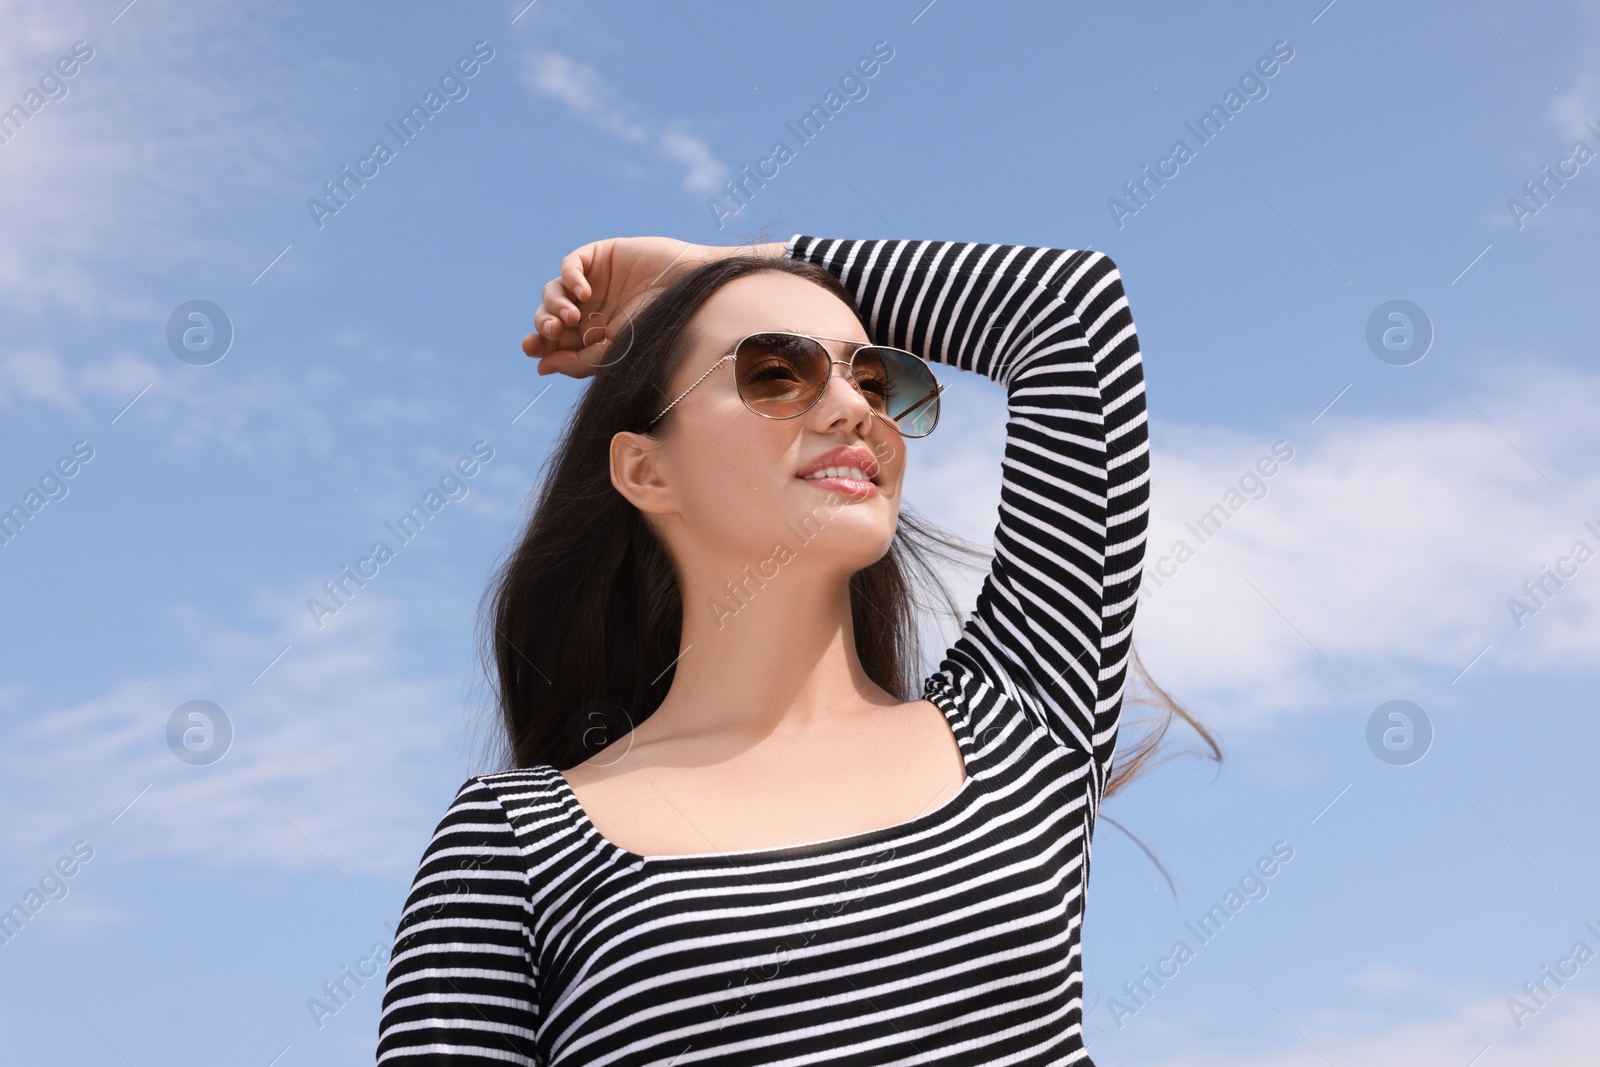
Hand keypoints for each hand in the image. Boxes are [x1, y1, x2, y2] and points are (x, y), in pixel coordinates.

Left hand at [522, 237, 711, 377]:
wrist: (690, 290)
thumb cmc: (659, 326)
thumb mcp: (616, 353)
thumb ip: (578, 363)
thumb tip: (541, 367)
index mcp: (593, 334)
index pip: (554, 340)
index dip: (539, 344)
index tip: (533, 349)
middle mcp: (590, 308)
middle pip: (548, 316)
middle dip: (543, 325)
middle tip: (552, 331)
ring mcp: (594, 281)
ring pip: (553, 291)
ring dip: (554, 305)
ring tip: (571, 317)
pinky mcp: (600, 255)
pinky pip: (570, 264)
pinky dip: (570, 277)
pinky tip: (584, 291)